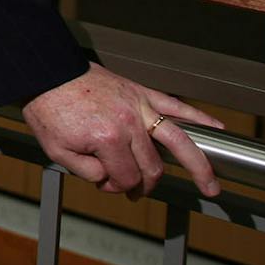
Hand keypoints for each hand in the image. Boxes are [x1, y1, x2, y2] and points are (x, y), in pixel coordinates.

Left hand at [21, 63, 222, 198]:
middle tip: (137, 192)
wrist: (46, 72)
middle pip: (151, 167)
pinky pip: (177, 106)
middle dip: (144, 184)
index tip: (105, 185)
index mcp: (108, 139)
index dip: (116, 187)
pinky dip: (200, 118)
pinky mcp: (141, 92)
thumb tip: (108, 180)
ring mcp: (139, 106)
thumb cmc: (48, 108)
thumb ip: (86, 172)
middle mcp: (129, 123)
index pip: (125, 177)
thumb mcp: (57, 150)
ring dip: (199, 167)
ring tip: (210, 185)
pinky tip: (217, 130)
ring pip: (179, 142)